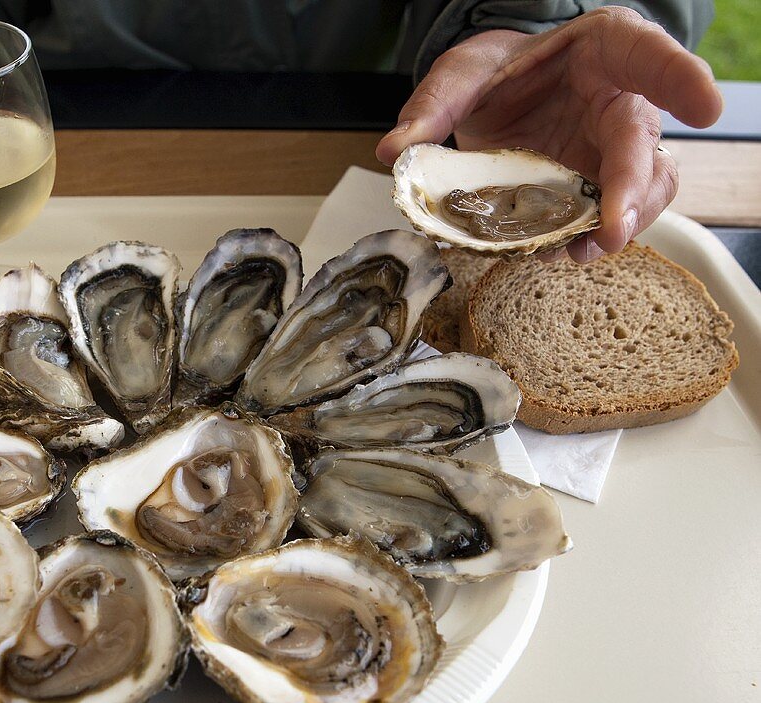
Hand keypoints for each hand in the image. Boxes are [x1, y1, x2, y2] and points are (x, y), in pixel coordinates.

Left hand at [375, 7, 722, 262]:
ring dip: (621, 223)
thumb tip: (394, 150)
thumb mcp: (460, 75)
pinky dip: (593, 237)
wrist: (495, 98)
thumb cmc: (495, 73)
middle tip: (614, 226)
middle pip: (643, 143)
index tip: (707, 106)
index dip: (681, 78)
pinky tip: (566, 252)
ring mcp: (614, 149)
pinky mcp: (598, 187)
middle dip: (634, 187)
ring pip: (645, 188)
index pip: (649, 55)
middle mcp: (620, 101)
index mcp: (603, 50)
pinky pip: (611, 215)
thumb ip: (432, 105)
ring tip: (585, 250)